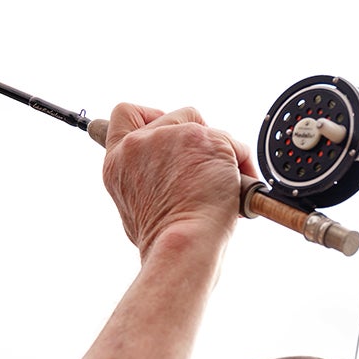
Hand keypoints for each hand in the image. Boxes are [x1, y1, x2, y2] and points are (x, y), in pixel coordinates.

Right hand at [100, 103, 256, 259]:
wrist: (183, 244)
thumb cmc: (164, 239)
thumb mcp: (135, 207)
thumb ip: (144, 178)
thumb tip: (168, 174)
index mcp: (118, 160)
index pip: (125, 113)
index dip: (150, 117)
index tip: (166, 132)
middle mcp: (139, 143)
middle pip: (176, 116)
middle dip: (194, 138)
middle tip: (203, 170)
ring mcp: (171, 137)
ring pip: (206, 127)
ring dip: (218, 152)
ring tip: (221, 185)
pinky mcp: (203, 139)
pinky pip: (233, 144)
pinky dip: (240, 164)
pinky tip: (237, 188)